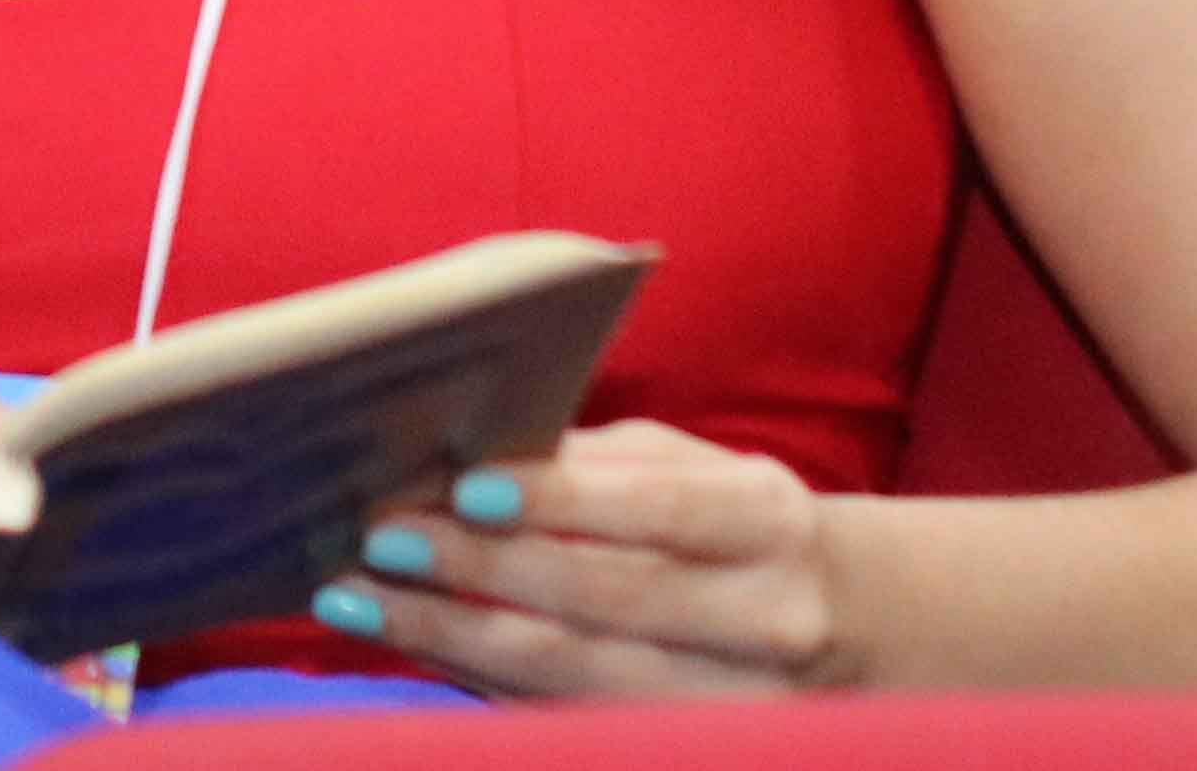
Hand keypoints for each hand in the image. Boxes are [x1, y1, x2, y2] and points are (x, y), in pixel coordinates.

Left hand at [317, 422, 856, 696]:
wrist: (841, 627)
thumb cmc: (731, 524)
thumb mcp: (692, 468)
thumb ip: (597, 462)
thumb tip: (464, 456)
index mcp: (768, 522)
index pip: (661, 511)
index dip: (563, 500)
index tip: (465, 487)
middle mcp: (765, 622)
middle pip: (605, 605)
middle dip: (480, 573)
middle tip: (380, 539)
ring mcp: (732, 707)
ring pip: (571, 677)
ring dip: (449, 637)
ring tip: (355, 600)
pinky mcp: (690, 752)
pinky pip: (561, 718)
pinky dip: (470, 679)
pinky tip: (406, 641)